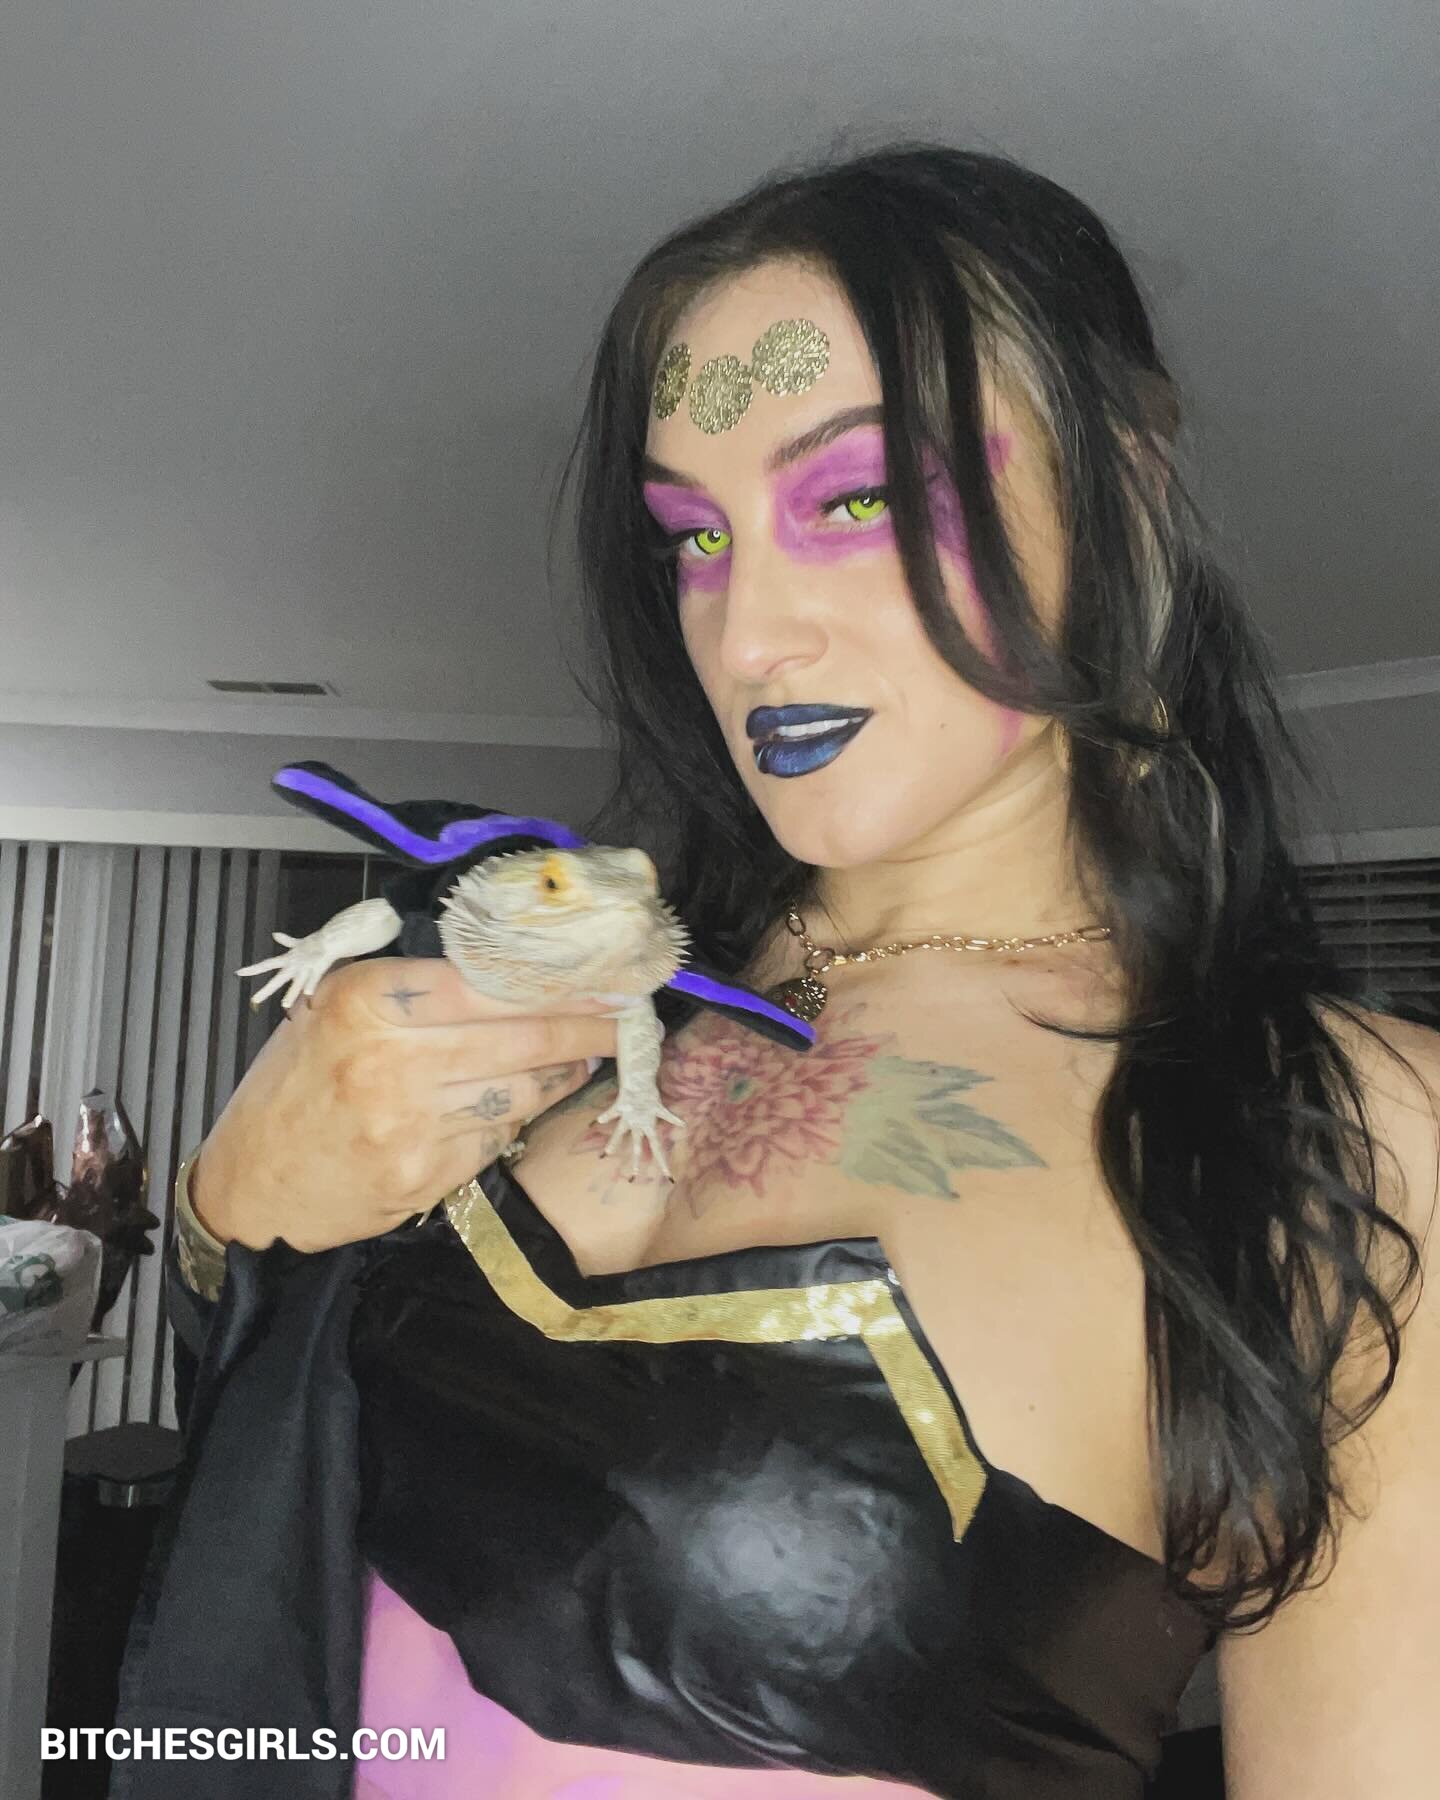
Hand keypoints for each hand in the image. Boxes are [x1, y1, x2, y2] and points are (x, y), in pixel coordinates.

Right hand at [188, 956, 616, 1252]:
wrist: (252, 1183)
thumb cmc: (296, 1085)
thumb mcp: (331, 1006)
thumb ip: (408, 978)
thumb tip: (503, 955)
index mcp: (367, 999)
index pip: (489, 981)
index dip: (557, 983)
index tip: (602, 978)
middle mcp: (391, 1059)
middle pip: (523, 1035)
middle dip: (587, 1026)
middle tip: (625, 1016)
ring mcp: (411, 1123)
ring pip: (522, 1088)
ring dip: (565, 1070)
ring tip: (587, 1053)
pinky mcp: (425, 1175)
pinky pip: (498, 1135)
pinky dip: (521, 1114)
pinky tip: (530, 1098)